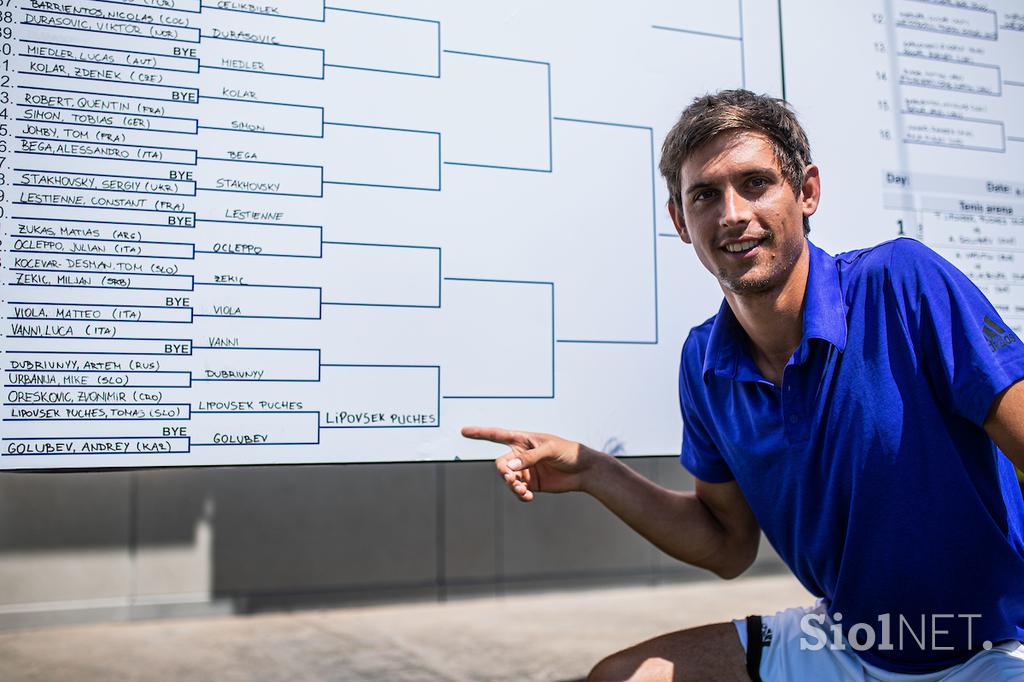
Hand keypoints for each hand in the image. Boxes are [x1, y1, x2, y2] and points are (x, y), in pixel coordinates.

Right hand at [461, 426, 594, 501]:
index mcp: (523, 440)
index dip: (480, 433)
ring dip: (512, 486)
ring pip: (508, 480)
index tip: (464, 431)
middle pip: (501, 464)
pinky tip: (528, 497)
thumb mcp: (549, 450)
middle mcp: (520, 455)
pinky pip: (518, 491)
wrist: (583, 470)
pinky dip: (520, 495)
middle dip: (504, 473)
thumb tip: (510, 467)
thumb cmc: (568, 452)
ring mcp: (525, 470)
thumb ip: (529, 457)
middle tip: (512, 480)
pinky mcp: (531, 484)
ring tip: (523, 491)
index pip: (497, 435)